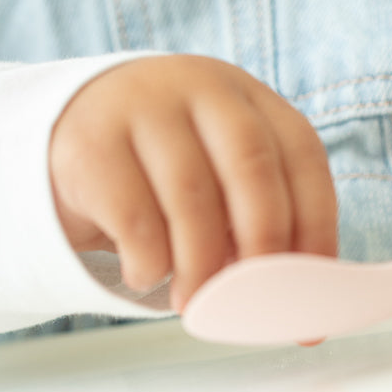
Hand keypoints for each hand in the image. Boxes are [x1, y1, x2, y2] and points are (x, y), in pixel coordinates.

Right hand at [49, 55, 336, 309]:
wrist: (75, 128)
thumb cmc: (169, 166)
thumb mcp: (219, 168)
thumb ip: (259, 215)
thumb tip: (298, 303)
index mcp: (252, 96)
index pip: (303, 153)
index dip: (317, 223)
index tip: (312, 285)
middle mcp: (204, 89)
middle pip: (252, 167)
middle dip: (264, 244)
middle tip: (256, 301)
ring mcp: (145, 107)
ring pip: (192, 195)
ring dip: (202, 265)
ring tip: (196, 302)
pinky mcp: (91, 142)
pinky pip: (134, 215)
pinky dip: (150, 261)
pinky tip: (148, 275)